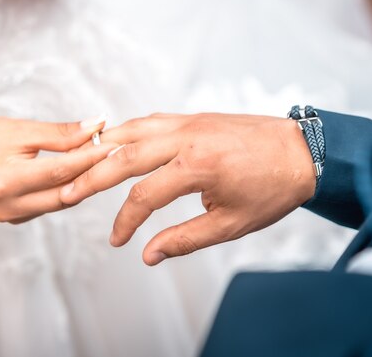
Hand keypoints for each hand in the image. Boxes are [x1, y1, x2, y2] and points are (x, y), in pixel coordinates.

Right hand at [0, 116, 115, 223]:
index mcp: (5, 181)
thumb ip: (60, 133)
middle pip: (65, 193)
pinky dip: (65, 190)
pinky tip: (78, 173)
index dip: (90, 158)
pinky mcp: (14, 220)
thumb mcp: (20, 130)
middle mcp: (8, 206)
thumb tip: (97, 126)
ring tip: (101, 160)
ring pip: (61, 202)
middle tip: (116, 153)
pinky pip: (49, 206)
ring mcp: (10, 217)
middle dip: (92, 173)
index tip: (115, 144)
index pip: (60, 171)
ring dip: (81, 182)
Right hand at [60, 113, 315, 264]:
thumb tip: (148, 255)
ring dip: (102, 147)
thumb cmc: (272, 189)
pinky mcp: (192, 116)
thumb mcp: (231, 224)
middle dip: (91, 177)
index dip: (125, 222)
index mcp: (197, 167)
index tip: (117, 241)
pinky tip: (114, 141)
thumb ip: (185, 239)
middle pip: (123, 156)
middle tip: (67, 193)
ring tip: (79, 162)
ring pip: (131, 130)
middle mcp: (185, 138)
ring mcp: (187, 122)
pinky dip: (126, 131)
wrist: (304, 151)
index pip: (143, 197)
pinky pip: (149, 120)